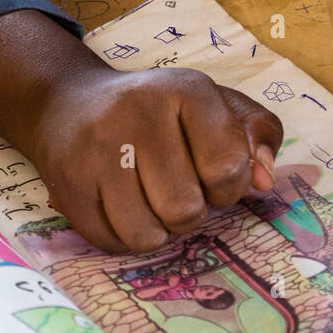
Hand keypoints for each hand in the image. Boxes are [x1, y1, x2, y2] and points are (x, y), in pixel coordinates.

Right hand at [29, 64, 282, 253]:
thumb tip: (265, 181)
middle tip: (178, 190)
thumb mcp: (216, 105)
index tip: (211, 173)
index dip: (228, 186)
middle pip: (185, 210)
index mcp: (185, 89)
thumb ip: (259, 134)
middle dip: (191, 212)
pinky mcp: (67, 182)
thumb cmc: (160, 111)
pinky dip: (125, 237)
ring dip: (158, 230)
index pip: (227, 168)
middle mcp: (137, 112)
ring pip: (146, 234)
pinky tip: (122, 206)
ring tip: (151, 199)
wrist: (70, 102)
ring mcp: (96, 148)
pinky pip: (111, 242)